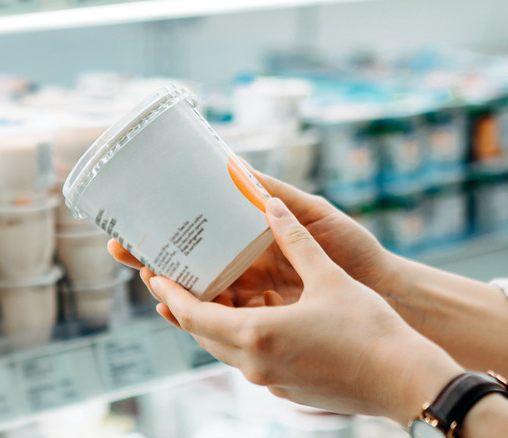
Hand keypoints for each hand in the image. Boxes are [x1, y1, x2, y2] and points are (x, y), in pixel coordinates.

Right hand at [108, 169, 395, 306]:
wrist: (386, 292)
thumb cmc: (353, 248)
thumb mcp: (314, 214)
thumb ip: (277, 197)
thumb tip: (238, 166)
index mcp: (255, 239)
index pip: (204, 234)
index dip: (171, 229)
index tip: (138, 219)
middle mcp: (248, 268)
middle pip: (193, 264)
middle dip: (156, 257)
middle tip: (121, 248)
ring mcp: (254, 297)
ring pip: (202, 293)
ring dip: (170, 287)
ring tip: (142, 277)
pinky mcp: (265, 322)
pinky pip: (225, 321)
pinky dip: (198, 317)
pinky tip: (174, 311)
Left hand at [148, 197, 463, 424]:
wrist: (404, 381)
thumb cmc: (369, 330)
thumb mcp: (328, 277)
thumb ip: (294, 239)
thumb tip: (269, 204)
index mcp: (257, 334)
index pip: (193, 314)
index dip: (170, 294)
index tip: (154, 275)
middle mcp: (254, 364)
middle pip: (202, 333)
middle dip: (182, 306)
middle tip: (169, 278)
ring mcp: (269, 381)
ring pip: (223, 349)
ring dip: (208, 322)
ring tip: (202, 295)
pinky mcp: (285, 388)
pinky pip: (246, 360)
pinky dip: (236, 337)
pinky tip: (246, 320)